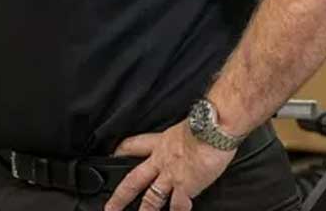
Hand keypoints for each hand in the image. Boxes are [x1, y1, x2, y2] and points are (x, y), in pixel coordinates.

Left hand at [104, 122, 235, 210]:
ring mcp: (172, 175)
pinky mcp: (186, 186)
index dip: (120, 152)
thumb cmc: (207, 123)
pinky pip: (177, 205)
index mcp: (161, 142)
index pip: (133, 145)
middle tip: (110, 208)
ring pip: (151, 197)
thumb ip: (183, 137)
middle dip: (121, 196)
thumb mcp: (186, 126)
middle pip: (133, 179)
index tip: (113, 158)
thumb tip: (190, 140)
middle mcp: (161, 160)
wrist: (214, 127)